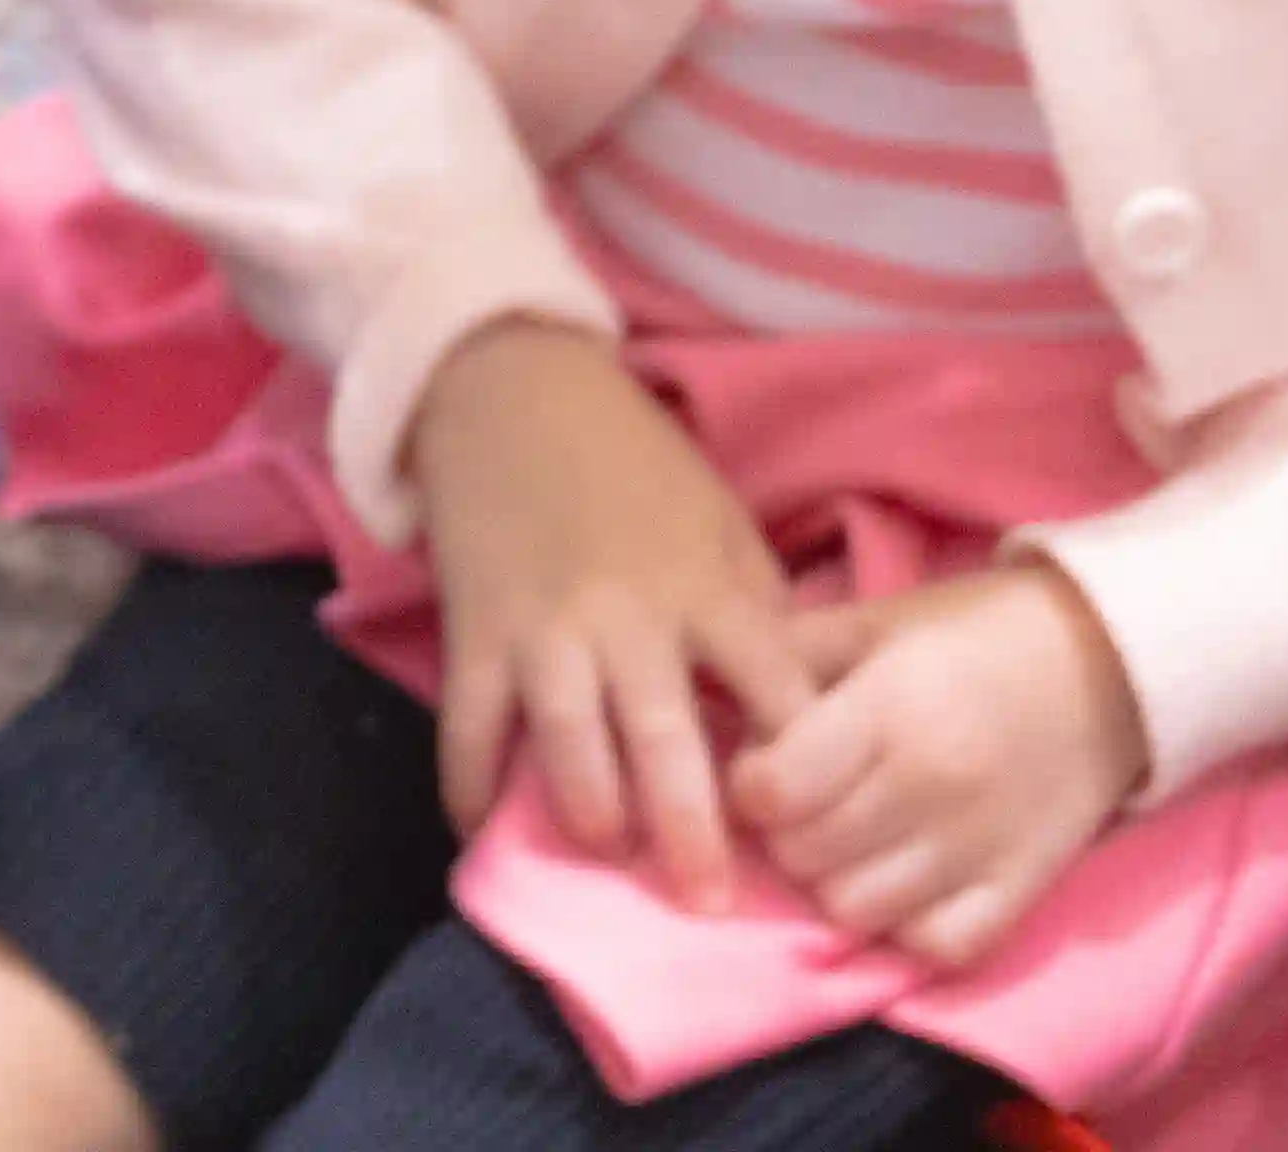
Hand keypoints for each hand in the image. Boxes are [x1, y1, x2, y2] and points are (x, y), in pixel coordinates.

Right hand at [408, 317, 821, 904]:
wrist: (508, 385)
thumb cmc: (631, 459)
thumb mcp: (719, 516)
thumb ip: (753, 605)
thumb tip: (791, 699)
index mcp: (704, 587)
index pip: (770, 686)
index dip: (799, 757)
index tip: (819, 824)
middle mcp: (629, 616)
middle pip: (666, 736)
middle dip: (690, 829)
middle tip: (709, 903)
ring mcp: (544, 626)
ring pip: (567, 738)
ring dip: (589, 805)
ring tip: (607, 846)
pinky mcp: (475, 627)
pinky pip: (470, 722)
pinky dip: (469, 782)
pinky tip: (481, 827)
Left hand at [729, 562, 1149, 967]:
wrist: (1112, 662)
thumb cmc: (975, 632)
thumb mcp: (876, 620)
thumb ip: (790, 656)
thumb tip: (717, 704)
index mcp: (887, 710)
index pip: (774, 792)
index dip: (748, 786)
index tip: (763, 769)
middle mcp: (930, 787)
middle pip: (804, 855)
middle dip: (785, 832)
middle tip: (805, 804)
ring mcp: (978, 847)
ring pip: (856, 911)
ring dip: (835, 881)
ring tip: (851, 842)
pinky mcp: (1021, 890)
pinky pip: (935, 946)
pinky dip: (907, 925)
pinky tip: (905, 882)